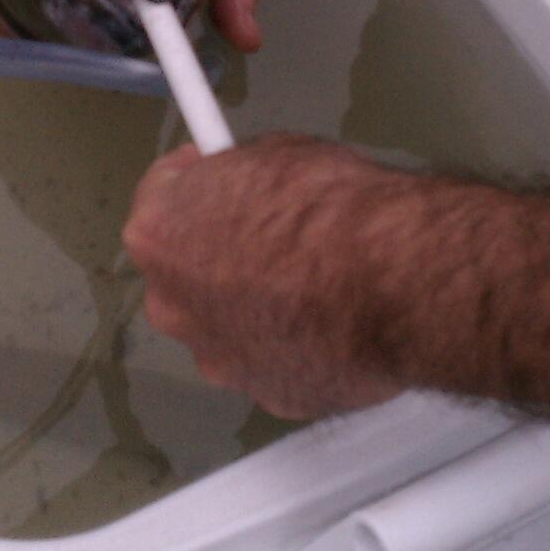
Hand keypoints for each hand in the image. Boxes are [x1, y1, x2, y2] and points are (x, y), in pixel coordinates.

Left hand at [122, 132, 402, 421]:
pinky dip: (296, 343)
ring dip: (255, 307)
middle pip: (184, 274)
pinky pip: (275, 361)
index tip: (219, 177)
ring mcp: (219, 360)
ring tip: (313, 283)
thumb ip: (243, 181)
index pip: (158, 199)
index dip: (196, 183)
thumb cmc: (332, 208)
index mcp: (159, 236)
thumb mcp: (276, 154)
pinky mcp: (270, 396)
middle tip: (271, 235)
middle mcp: (173, 307)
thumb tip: (252, 189)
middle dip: (217, 255)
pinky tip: (335, 320)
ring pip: (227, 327)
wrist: (391, 279)